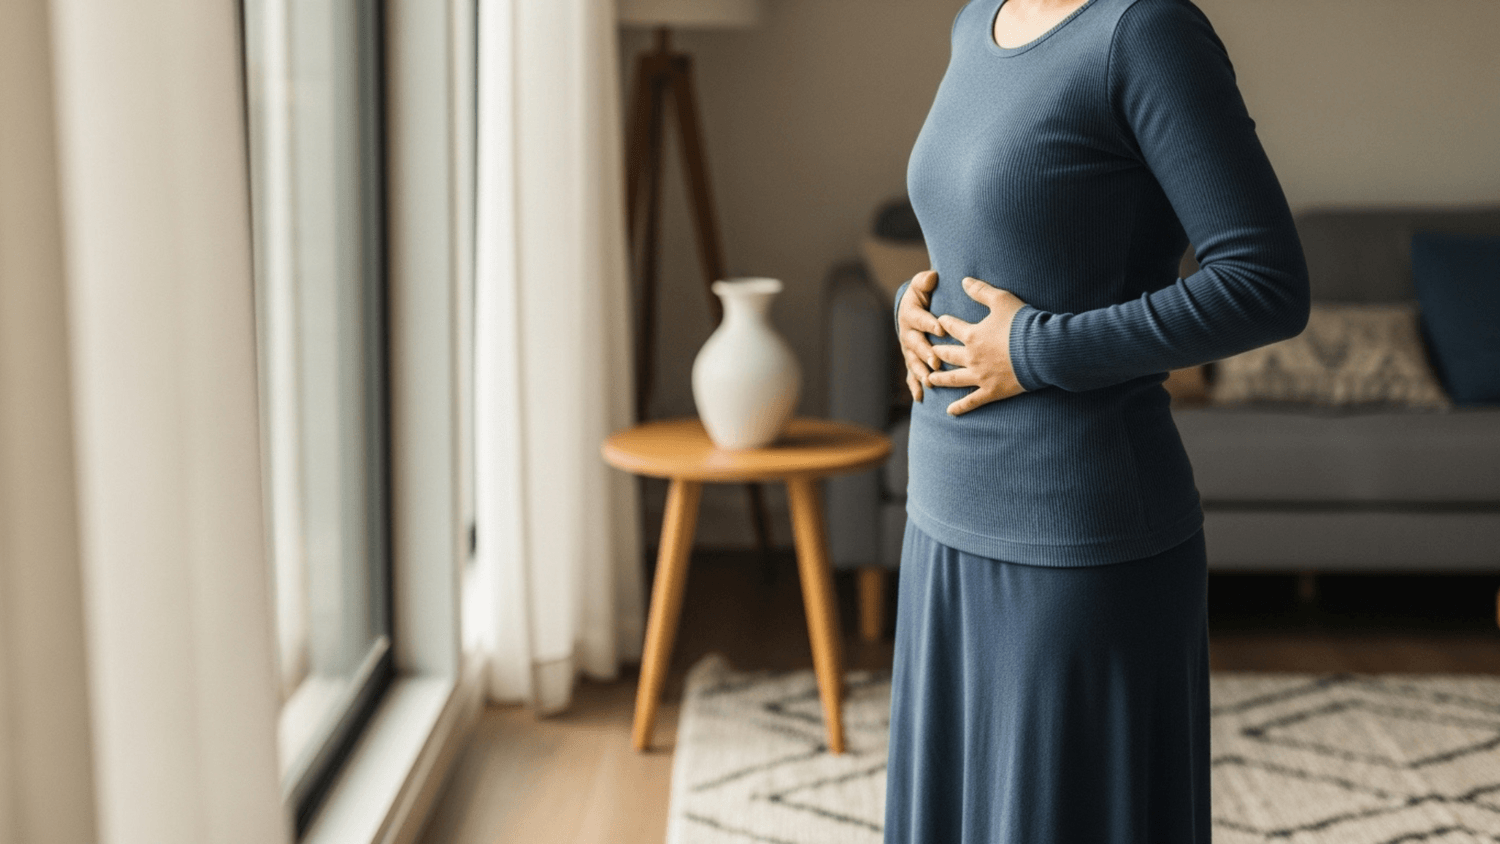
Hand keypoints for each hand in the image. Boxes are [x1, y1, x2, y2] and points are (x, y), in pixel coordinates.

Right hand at [897, 270, 945, 402]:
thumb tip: (931, 276)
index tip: (941, 328)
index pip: (920, 319)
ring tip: (929, 382)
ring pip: (913, 362)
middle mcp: (907, 333)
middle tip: (936, 362)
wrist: (913, 308)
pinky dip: (914, 386)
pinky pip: (911, 374)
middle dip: (925, 353)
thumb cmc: (922, 295)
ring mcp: (908, 349)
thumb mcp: (921, 285)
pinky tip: (920, 397)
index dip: (929, 323)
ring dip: (920, 372)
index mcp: (910, 315)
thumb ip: (924, 281)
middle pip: (915, 344)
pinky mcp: (911, 360)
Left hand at [928, 276, 1028, 415]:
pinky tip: (949, 411)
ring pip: (953, 379)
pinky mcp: (992, 391)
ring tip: (929, 379)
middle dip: (937, 352)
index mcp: (972, 335)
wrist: (1042, 349)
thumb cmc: (1023, 323)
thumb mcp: (1002, 300)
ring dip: (940, 379)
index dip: (944, 323)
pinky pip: (971, 401)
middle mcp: (971, 357)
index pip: (951, 327)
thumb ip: (981, 291)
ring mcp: (980, 376)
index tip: (939, 321)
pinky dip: (960, 407)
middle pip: (948, 355)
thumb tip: (964, 280)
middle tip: (930, 352)